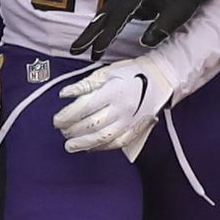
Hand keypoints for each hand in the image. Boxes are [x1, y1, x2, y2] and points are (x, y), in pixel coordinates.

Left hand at [54, 53, 181, 158]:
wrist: (161, 78)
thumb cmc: (132, 72)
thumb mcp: (106, 72)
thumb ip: (85, 84)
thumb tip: (65, 94)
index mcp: (114, 91)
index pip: (84, 107)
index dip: (68, 116)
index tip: (57, 119)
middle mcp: (122, 109)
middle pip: (92, 125)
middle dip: (73, 131)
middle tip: (62, 131)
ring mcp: (130, 122)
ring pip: (103, 138)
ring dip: (84, 144)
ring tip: (71, 146)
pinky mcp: (136, 130)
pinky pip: (117, 143)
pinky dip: (101, 147)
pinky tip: (90, 147)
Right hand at [73, 0, 219, 55]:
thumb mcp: (178, 13)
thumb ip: (161, 28)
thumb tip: (145, 42)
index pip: (118, 17)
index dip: (106, 35)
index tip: (97, 51)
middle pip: (104, 15)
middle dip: (89, 34)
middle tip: (75, 50)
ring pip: (105, 15)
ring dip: (93, 31)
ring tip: (81, 48)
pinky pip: (112, 14)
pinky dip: (103, 26)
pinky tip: (96, 37)